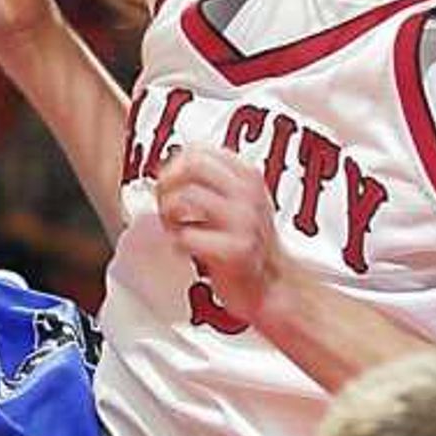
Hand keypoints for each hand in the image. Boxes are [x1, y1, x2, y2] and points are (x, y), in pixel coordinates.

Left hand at [156, 146, 281, 324]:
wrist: (271, 286)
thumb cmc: (250, 246)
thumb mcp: (241, 201)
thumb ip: (214, 182)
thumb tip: (174, 164)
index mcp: (249, 177)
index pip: (200, 149)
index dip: (175, 164)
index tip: (170, 180)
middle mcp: (248, 195)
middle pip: (191, 165)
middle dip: (167, 183)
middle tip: (165, 202)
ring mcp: (244, 222)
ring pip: (184, 198)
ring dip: (168, 214)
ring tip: (175, 228)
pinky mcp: (235, 251)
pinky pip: (187, 236)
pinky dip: (177, 243)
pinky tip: (185, 249)